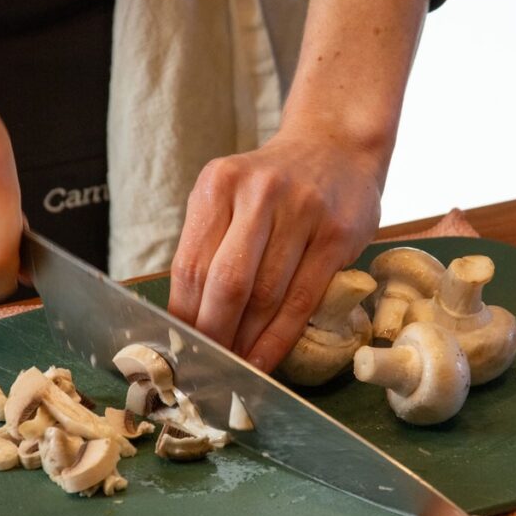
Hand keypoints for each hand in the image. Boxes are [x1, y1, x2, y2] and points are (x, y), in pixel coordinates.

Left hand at [168, 129, 381, 372]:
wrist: (336, 147)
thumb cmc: (274, 185)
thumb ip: (209, 246)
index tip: (179, 346)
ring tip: (234, 367)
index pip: (191, 264)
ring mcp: (303, 212)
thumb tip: (186, 320)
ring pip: (266, 296)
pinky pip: (302, 299)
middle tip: (206, 366)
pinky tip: (265, 358)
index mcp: (219, 184)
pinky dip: (279, 337)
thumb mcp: (231, 196)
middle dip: (214, 334)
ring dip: (247, 342)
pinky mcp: (336, 235)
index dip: (183, 315)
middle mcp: (260, 193)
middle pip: (227, 282)